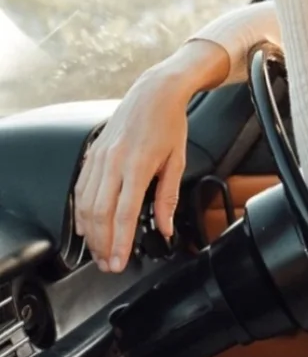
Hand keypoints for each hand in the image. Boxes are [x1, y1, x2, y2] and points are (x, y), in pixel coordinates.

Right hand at [74, 40, 226, 271]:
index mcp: (137, 165)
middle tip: (108, 264)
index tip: (119, 262)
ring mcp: (99, 157)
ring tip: (99, 250)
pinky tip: (87, 225)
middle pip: (99, 214)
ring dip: (90, 232)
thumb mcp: (178, 160)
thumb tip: (166, 227)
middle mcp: (113, 162)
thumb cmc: (169, 123)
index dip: (120, 242)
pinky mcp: (92, 153)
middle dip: (102, 244)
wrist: (155, 92)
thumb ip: (168, 196)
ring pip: (85, 204)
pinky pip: (80, 188)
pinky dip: (81, 211)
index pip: (123, 214)